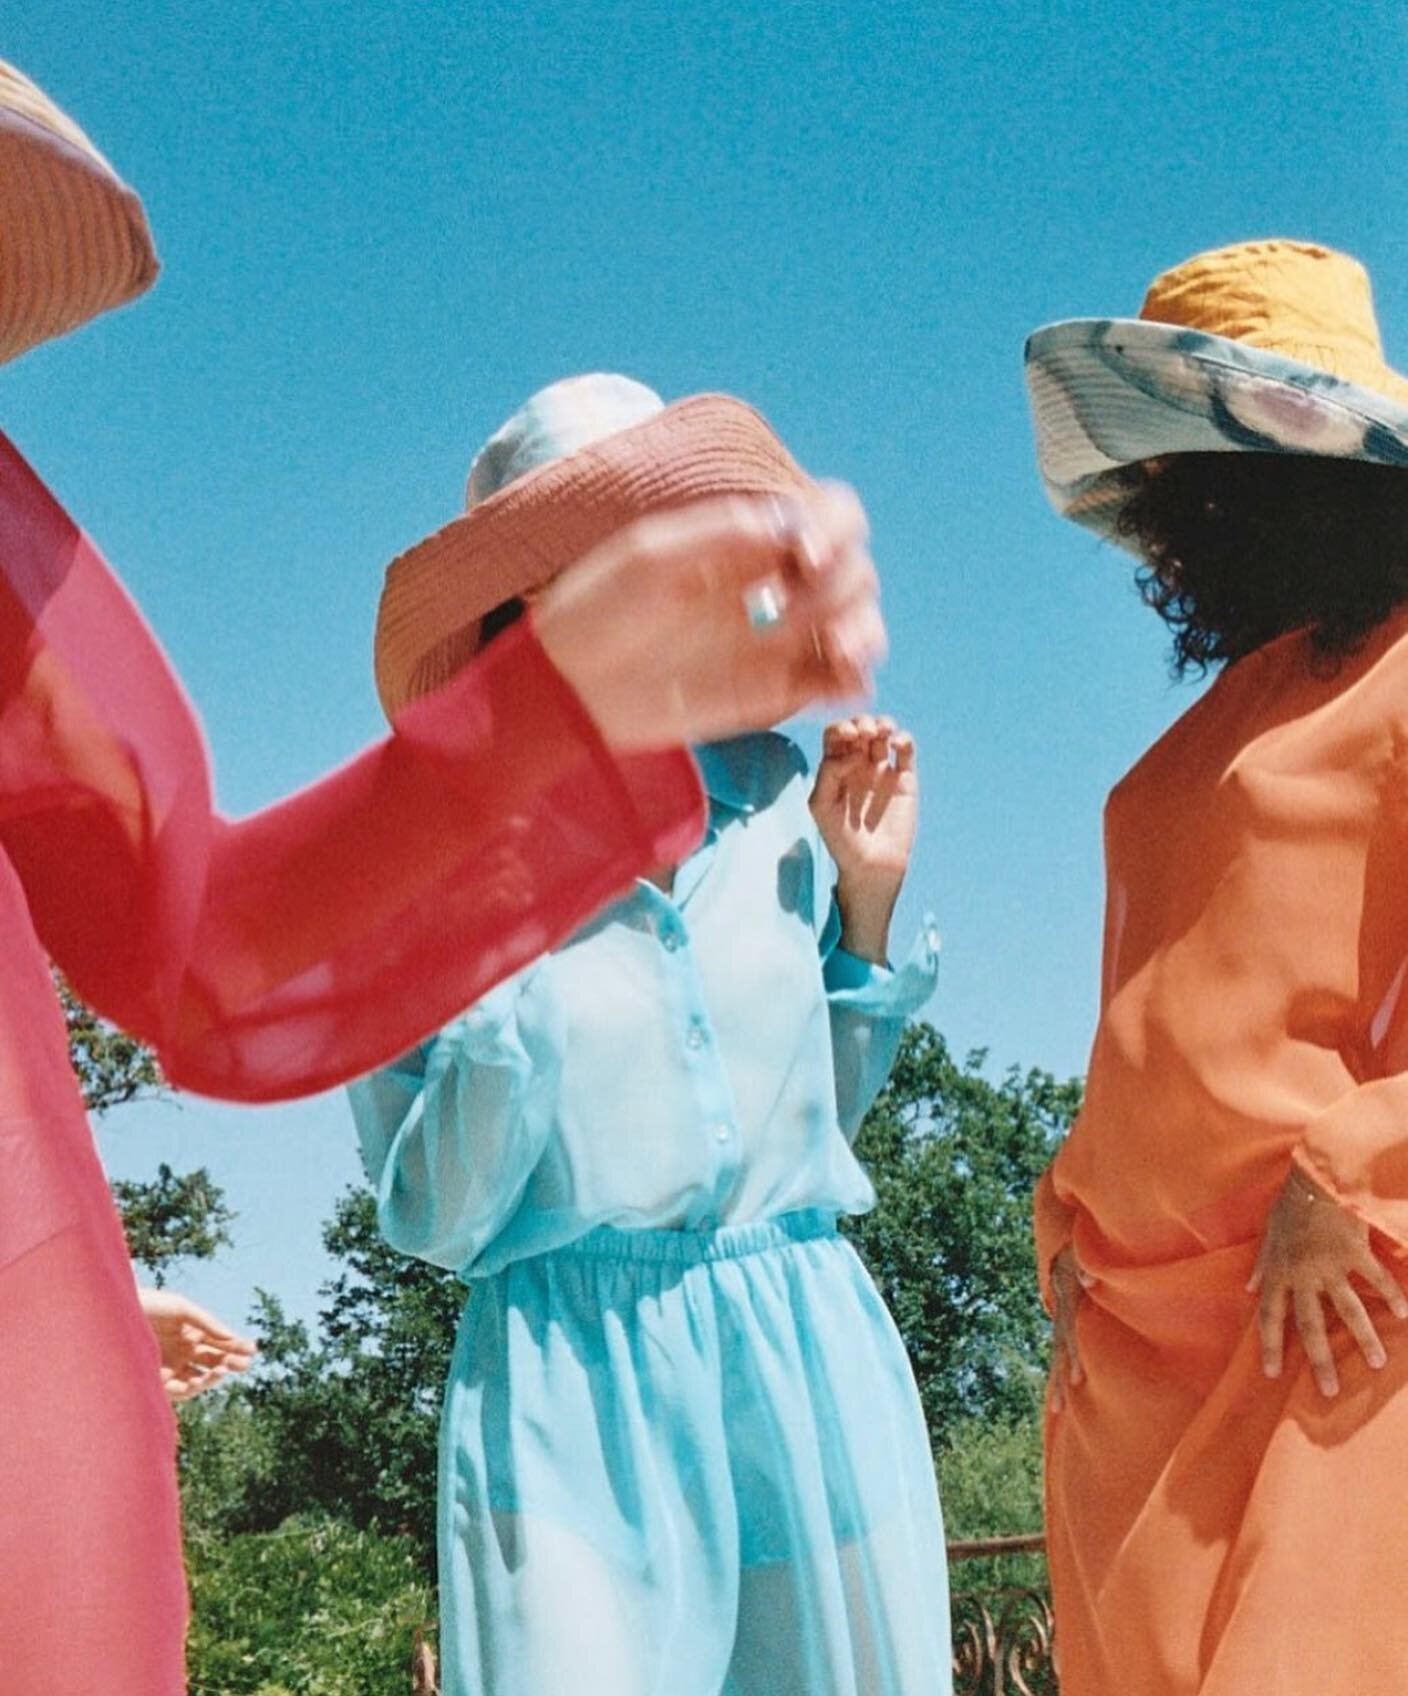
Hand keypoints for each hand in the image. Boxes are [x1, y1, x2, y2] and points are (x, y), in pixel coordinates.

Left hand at [137, 1287, 256, 1402]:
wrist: (116, 1315)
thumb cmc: (149, 1306)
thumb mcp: (182, 1308)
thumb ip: (206, 1322)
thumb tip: (230, 1336)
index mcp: (190, 1334)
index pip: (218, 1344)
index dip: (236, 1346)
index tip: (253, 1348)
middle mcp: (183, 1353)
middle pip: (213, 1361)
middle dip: (231, 1362)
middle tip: (247, 1363)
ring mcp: (171, 1367)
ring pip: (201, 1376)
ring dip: (216, 1375)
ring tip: (228, 1368)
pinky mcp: (157, 1382)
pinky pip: (182, 1389)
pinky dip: (196, 1385)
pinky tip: (206, 1377)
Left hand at [533, 483, 885, 750]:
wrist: (563, 690)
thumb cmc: (594, 613)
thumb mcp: (651, 557)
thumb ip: (725, 533)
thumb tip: (798, 524)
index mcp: (746, 540)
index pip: (828, 516)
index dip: (834, 529)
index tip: (802, 556)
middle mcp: (769, 585)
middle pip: (853, 569)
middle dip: (844, 582)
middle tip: (790, 607)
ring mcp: (772, 641)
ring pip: (856, 625)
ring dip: (863, 630)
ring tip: (840, 652)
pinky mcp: (768, 694)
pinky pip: (832, 685)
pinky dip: (853, 682)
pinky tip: (844, 683)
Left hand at [809, 716, 916, 963]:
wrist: (871, 864)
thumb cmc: (840, 838)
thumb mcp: (821, 805)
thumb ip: (829, 773)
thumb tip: (851, 751)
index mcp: (835, 768)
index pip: (836, 734)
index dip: (841, 727)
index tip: (847, 737)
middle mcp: (858, 764)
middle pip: (860, 727)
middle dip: (861, 722)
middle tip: (863, 734)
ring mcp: (882, 769)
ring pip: (883, 732)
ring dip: (882, 723)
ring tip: (881, 732)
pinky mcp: (904, 778)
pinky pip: (905, 750)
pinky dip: (903, 738)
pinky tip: (896, 743)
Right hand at [1049, 1244, 1094, 1411]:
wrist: (1071, 1241)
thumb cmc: (1083, 1246)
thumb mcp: (1082, 1251)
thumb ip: (1086, 1264)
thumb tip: (1090, 1281)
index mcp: (1066, 1298)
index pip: (1068, 1334)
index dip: (1074, 1357)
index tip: (1079, 1382)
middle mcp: (1061, 1312)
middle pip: (1059, 1350)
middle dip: (1059, 1379)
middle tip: (1059, 1409)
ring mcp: (1062, 1316)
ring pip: (1057, 1352)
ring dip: (1057, 1379)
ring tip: (1057, 1409)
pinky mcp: (1067, 1319)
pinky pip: (1063, 1348)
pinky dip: (1063, 1369)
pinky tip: (1065, 1390)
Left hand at [1250, 1166, 1407, 1396]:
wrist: (1314, 1178)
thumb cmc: (1289, 1205)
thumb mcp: (1267, 1234)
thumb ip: (1261, 1264)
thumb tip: (1249, 1287)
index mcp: (1278, 1272)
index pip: (1269, 1316)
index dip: (1269, 1345)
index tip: (1271, 1373)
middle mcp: (1302, 1275)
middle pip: (1310, 1325)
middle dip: (1320, 1360)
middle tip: (1330, 1391)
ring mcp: (1330, 1266)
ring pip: (1349, 1311)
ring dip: (1365, 1339)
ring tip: (1379, 1363)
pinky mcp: (1355, 1253)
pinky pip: (1376, 1280)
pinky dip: (1392, 1296)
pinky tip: (1404, 1313)